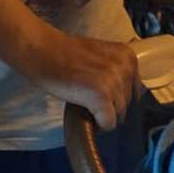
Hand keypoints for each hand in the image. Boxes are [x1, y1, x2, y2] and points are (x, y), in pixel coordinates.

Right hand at [18, 26, 140, 131]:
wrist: (40, 49)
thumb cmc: (64, 54)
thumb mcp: (100, 57)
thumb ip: (115, 71)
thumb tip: (126, 100)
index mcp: (128, 56)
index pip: (133, 92)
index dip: (115, 96)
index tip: (97, 91)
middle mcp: (125, 68)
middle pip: (126, 104)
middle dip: (109, 105)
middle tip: (85, 94)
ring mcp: (114, 82)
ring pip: (118, 115)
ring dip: (101, 114)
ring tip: (82, 100)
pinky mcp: (101, 97)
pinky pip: (108, 123)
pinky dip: (97, 123)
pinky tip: (83, 110)